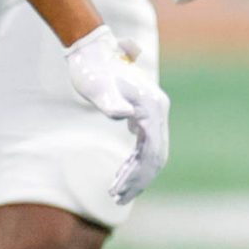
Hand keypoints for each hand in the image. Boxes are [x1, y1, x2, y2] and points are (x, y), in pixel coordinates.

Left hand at [64, 26, 169, 204]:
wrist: (92, 49)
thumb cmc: (91, 69)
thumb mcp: (96, 86)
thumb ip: (110, 101)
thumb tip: (124, 116)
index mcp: (152, 108)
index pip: (152, 150)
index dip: (138, 174)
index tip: (118, 190)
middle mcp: (157, 111)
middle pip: (156, 155)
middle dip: (139, 180)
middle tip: (117, 199)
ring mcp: (152, 112)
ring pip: (152, 152)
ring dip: (137, 174)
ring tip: (116, 193)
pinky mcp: (143, 114)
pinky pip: (145, 144)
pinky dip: (134, 162)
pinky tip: (120, 174)